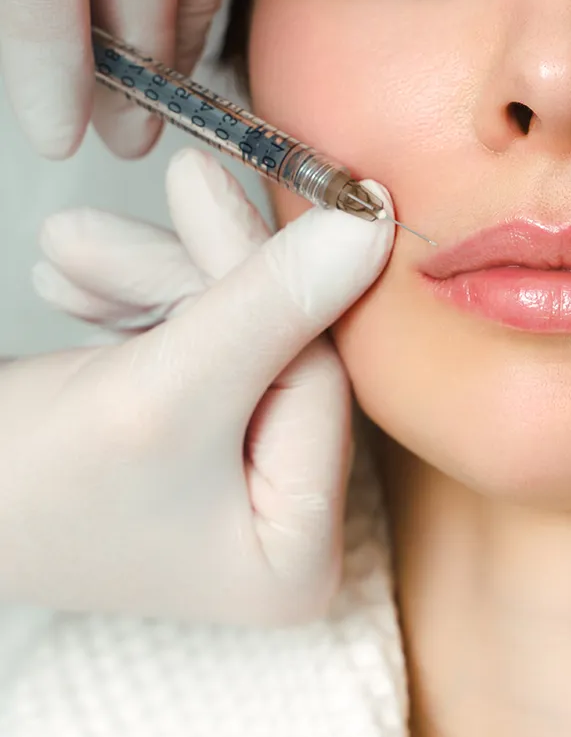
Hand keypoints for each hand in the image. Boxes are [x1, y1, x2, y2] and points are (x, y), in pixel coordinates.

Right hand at [0, 148, 392, 624]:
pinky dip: (144, 302)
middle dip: (199, 271)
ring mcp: (246, 479)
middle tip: (165, 188)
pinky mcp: (207, 438)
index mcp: (299, 552)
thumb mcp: (163, 392)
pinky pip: (204, 343)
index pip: (316, 379)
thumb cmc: (22, 486)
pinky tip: (82, 284)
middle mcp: (287, 520)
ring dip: (158, 276)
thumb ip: (272, 306)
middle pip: (284, 349)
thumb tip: (370, 225)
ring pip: (241, 331)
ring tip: (72, 252)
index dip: (261, 276)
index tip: (205, 184)